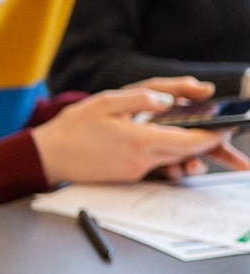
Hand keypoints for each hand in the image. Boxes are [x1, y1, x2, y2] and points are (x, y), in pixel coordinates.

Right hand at [30, 84, 236, 185]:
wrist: (47, 157)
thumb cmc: (71, 129)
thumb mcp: (103, 102)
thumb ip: (140, 98)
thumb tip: (169, 99)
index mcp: (138, 141)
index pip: (190, 142)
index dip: (214, 135)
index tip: (227, 125)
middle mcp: (141, 160)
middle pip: (187, 152)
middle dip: (207, 141)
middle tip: (219, 126)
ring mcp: (136, 171)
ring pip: (174, 159)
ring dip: (187, 147)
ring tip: (195, 134)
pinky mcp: (129, 176)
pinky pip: (158, 164)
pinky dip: (167, 152)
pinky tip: (162, 141)